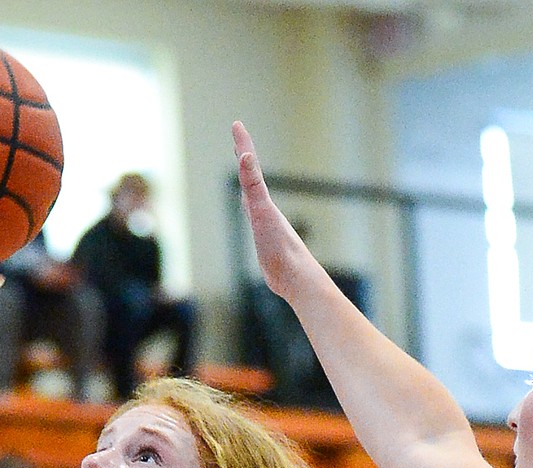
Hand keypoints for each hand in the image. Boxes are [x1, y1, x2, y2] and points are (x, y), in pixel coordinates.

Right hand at [232, 121, 310, 300]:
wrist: (296, 277)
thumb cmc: (280, 247)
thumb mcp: (262, 212)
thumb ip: (253, 184)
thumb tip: (246, 156)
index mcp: (263, 201)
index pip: (250, 167)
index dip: (243, 145)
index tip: (237, 124)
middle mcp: (265, 208)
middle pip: (252, 177)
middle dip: (245, 157)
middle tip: (239, 141)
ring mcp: (265, 224)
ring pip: (254, 196)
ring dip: (248, 182)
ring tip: (244, 171)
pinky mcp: (265, 241)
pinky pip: (255, 218)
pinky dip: (250, 209)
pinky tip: (252, 213)